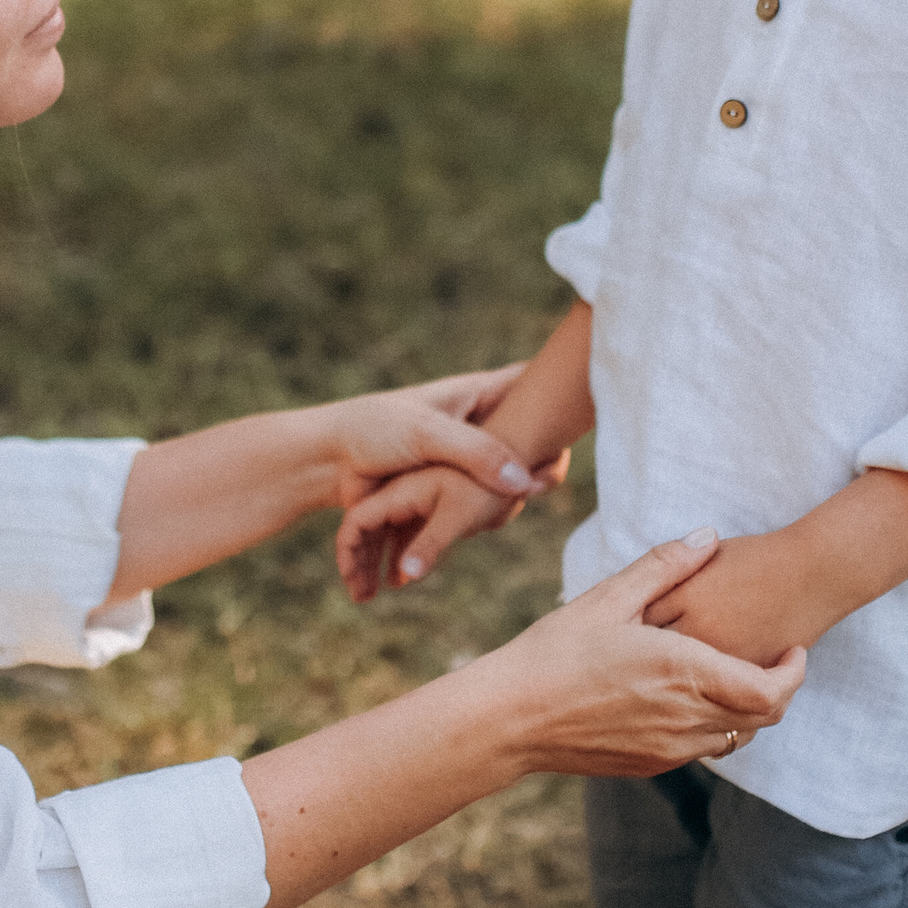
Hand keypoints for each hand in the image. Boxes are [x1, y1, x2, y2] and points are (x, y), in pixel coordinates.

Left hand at [316, 371, 545, 512]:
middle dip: (543, 456)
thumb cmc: (373, 430)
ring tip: (534, 498)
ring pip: (506, 473)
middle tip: (558, 472)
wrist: (327, 460)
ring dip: (520, 489)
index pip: (527, 383)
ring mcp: (463, 457)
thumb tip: (523, 480)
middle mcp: (475, 424)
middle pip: (526, 434)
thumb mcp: (427, 433)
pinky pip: (481, 500)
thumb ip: (474, 452)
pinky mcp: (448, 486)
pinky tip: (496, 524)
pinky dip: (490, 514)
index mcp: (474, 395)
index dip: (556, 393)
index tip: (580, 410)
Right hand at [336, 459, 520, 603]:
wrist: (515, 453)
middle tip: (362, 598)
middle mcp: (402, 492)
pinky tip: (407, 578)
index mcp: (400, 491)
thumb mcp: (459, 514)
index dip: (348, 551)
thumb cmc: (487, 485)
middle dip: (359, 563)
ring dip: (379, 563)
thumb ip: (432, 542)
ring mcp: (418, 497)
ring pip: (388, 533)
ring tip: (375, 594)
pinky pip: (408, 532)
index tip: (351, 579)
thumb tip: (407, 576)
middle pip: (368, 529)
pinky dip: (402, 555)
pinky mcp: (435, 503)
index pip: (358, 520)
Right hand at [492, 533, 804, 776]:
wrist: (509, 719)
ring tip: (734, 675)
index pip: (771, 690)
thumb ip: (665, 566)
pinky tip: (689, 697)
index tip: (794, 648)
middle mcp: (686, 719)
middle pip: (763, 718)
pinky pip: (702, 749)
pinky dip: (713, 725)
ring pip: (735, 738)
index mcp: (684, 673)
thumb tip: (707, 535)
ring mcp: (669, 750)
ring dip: (747, 710)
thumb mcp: (609, 598)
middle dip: (779, 689)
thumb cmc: (555, 653)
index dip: (794, 672)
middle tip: (775, 659)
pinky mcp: (650, 765)